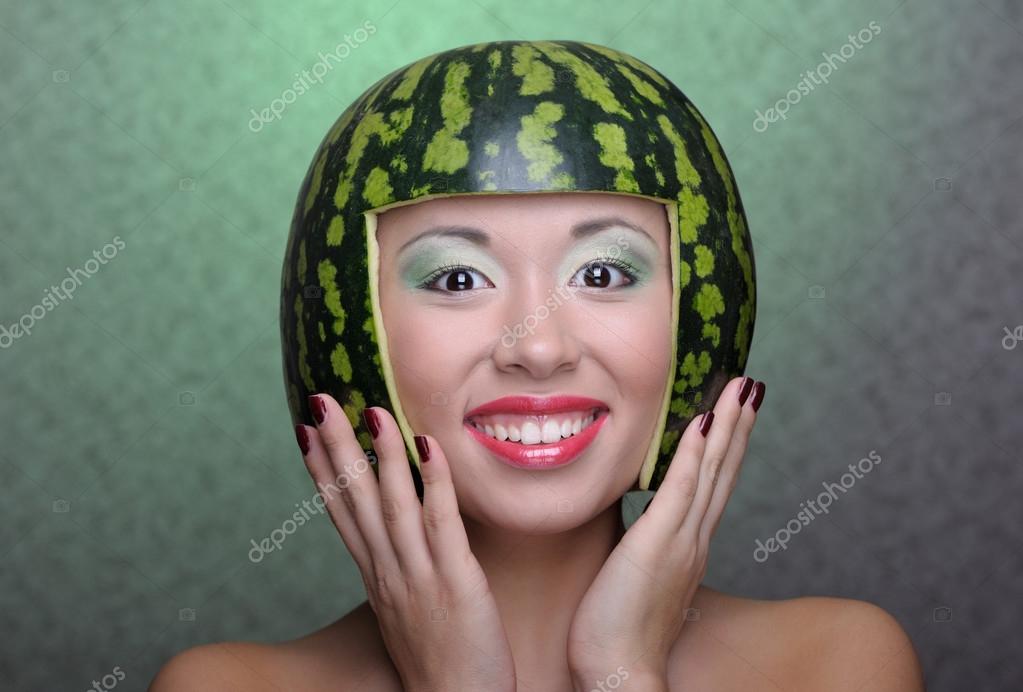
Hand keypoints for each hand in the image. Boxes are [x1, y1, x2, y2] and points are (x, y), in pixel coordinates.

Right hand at [295, 394, 516, 691]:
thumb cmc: (437, 661)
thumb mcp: (406, 609)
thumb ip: (400, 568)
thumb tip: (400, 535)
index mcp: (377, 577)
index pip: (342, 513)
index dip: (321, 469)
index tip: (306, 430)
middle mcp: (389, 572)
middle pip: (356, 500)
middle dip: (337, 449)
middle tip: (321, 401)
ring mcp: (420, 576)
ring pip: (394, 505)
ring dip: (382, 456)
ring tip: (373, 412)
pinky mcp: (456, 582)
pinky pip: (443, 524)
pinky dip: (436, 483)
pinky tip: (430, 447)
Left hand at [567, 376, 764, 683]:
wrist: (621, 672)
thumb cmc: (618, 629)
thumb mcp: (635, 574)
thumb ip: (641, 544)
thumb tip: (631, 521)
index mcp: (688, 546)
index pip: (713, 484)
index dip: (726, 446)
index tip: (734, 412)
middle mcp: (694, 539)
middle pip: (723, 470)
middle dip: (738, 425)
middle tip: (751, 385)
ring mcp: (680, 540)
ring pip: (711, 472)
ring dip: (727, 426)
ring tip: (741, 387)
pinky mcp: (658, 544)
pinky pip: (680, 491)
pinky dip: (694, 455)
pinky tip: (704, 422)